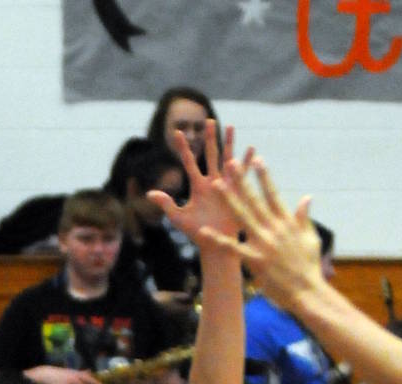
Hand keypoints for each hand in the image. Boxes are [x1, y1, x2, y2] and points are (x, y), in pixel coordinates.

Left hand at [149, 122, 247, 253]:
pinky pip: (243, 173)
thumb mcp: (179, 218)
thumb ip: (166, 204)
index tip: (177, 133)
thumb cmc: (197, 233)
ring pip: (227, 159)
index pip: (189, 162)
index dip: (183, 148)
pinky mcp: (237, 191)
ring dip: (229, 144)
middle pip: (210, 155)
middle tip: (208, 121)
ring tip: (230, 127)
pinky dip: (246, 162)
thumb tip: (150, 193)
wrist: (216, 244)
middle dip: (209, 138)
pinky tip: (251, 150)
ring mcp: (226, 185)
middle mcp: (212, 181)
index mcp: (197, 186)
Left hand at [198, 153, 323, 313]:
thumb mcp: (311, 237)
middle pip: (254, 200)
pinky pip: (232, 248)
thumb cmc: (309, 266)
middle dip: (241, 180)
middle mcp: (274, 228)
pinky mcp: (255, 260)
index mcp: (287, 222)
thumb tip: (307, 198)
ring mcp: (264, 243)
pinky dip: (218, 240)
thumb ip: (304, 217)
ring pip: (242, 217)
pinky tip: (204, 232)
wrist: (308, 292)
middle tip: (230, 163)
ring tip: (216, 185)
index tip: (256, 159)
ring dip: (228, 199)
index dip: (264, 176)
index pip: (273, 194)